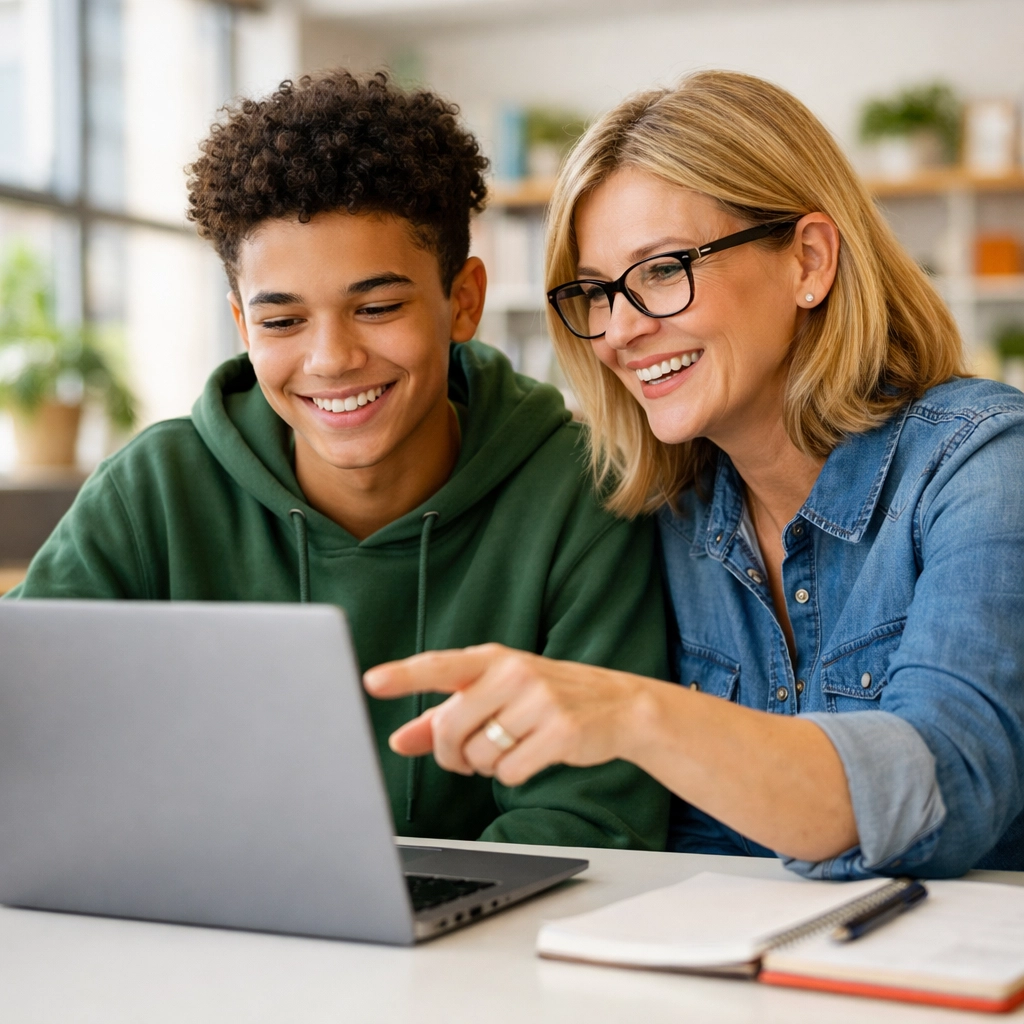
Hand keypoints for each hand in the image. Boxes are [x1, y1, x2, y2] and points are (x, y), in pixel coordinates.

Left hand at [363, 644, 649, 786]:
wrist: (618, 705)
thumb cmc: (546, 697)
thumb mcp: (496, 695)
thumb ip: (444, 715)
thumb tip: (399, 740)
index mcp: (493, 658)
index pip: (441, 666)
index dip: (404, 675)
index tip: (371, 681)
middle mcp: (514, 673)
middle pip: (450, 727)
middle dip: (449, 753)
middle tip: (464, 756)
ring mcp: (540, 700)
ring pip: (478, 754)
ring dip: (483, 765)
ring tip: (507, 749)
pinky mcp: (561, 731)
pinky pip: (509, 772)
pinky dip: (511, 774)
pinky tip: (531, 757)